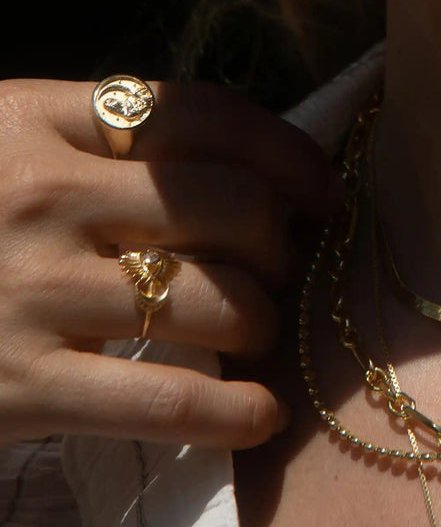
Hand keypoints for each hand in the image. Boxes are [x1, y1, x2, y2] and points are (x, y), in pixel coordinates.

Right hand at [0, 78, 342, 449]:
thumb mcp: (0, 144)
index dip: (288, 150)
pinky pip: (168, 399)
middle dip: (281, 243)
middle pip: (229, 206)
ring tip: (255, 330)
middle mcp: (37, 193)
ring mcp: (26, 291)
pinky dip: (235, 412)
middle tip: (280, 266)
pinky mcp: (15, 388)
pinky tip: (262, 413)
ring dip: (263, 321)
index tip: (323, 187)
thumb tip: (242, 162)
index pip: (203, 113)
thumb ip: (99, 140)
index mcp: (33, 118)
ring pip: (216, 300)